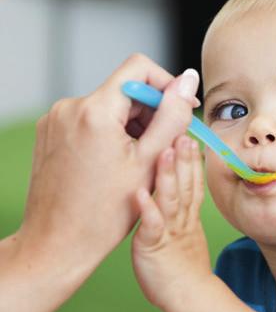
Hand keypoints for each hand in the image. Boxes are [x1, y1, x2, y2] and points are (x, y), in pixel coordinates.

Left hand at [16, 54, 199, 280]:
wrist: (58, 243)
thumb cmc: (103, 213)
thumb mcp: (150, 162)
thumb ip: (172, 117)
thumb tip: (188, 81)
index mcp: (94, 111)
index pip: (140, 67)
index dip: (167, 85)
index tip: (180, 110)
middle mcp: (70, 107)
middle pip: (124, 88)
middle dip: (150, 112)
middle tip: (159, 147)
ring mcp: (56, 119)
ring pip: (109, 105)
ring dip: (131, 124)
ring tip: (136, 161)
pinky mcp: (51, 132)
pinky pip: (90, 118)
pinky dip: (110, 132)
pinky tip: (115, 162)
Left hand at [132, 134, 210, 308]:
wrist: (187, 295)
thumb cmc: (181, 262)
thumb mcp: (187, 229)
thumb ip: (184, 205)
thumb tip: (182, 183)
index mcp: (186, 212)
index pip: (192, 180)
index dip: (191, 158)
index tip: (189, 136)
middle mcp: (180, 218)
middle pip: (185, 184)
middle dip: (185, 158)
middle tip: (184, 131)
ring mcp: (167, 231)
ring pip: (171, 198)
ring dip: (169, 175)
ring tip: (165, 151)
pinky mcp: (153, 246)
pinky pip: (151, 226)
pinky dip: (147, 210)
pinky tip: (140, 194)